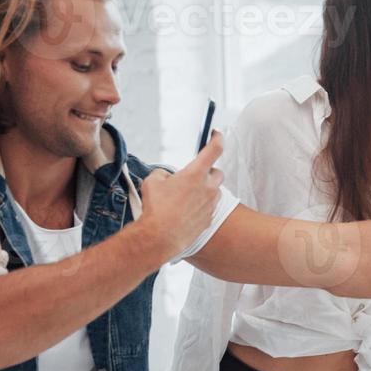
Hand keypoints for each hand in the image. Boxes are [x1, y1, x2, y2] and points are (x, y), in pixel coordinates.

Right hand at [136, 131, 224, 259]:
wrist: (160, 237)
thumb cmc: (156, 208)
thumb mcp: (153, 181)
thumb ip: (164, 174)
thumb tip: (168, 178)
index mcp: (196, 174)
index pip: (214, 149)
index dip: (217, 138)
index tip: (217, 134)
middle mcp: (208, 188)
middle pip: (218, 172)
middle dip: (208, 171)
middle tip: (195, 174)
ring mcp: (211, 204)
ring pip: (215, 191)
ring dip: (206, 189)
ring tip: (187, 196)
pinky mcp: (210, 218)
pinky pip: (210, 207)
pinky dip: (202, 206)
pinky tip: (186, 211)